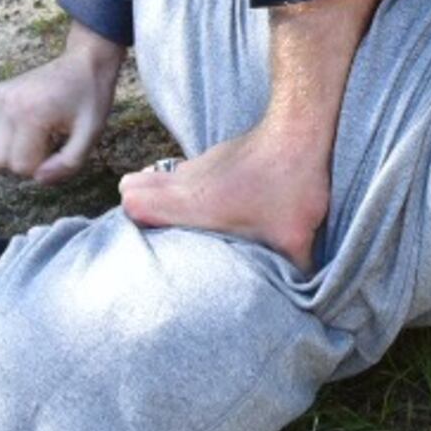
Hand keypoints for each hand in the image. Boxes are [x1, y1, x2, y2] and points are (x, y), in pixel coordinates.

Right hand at [0, 29, 126, 182]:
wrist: (85, 62)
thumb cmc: (91, 99)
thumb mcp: (90, 135)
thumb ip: (68, 164)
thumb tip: (38, 179)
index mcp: (32, 115)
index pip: (20, 166)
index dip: (41, 167)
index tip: (58, 149)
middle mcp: (9, 105)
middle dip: (22, 161)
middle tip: (47, 145)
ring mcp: (0, 97)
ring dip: (15, 149)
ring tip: (41, 132)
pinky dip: (9, 135)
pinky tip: (32, 122)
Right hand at [120, 120, 331, 268]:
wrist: (301, 132)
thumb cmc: (291, 184)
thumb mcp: (294, 240)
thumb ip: (291, 272)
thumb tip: (298, 298)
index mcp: (191, 202)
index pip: (132, 201)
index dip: (129, 221)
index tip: (146, 243)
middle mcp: (186, 181)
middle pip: (131, 187)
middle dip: (137, 210)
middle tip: (158, 233)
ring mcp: (199, 164)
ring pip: (158, 177)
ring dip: (163, 198)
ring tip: (185, 222)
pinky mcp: (216, 156)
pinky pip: (185, 173)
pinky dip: (189, 188)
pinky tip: (220, 204)